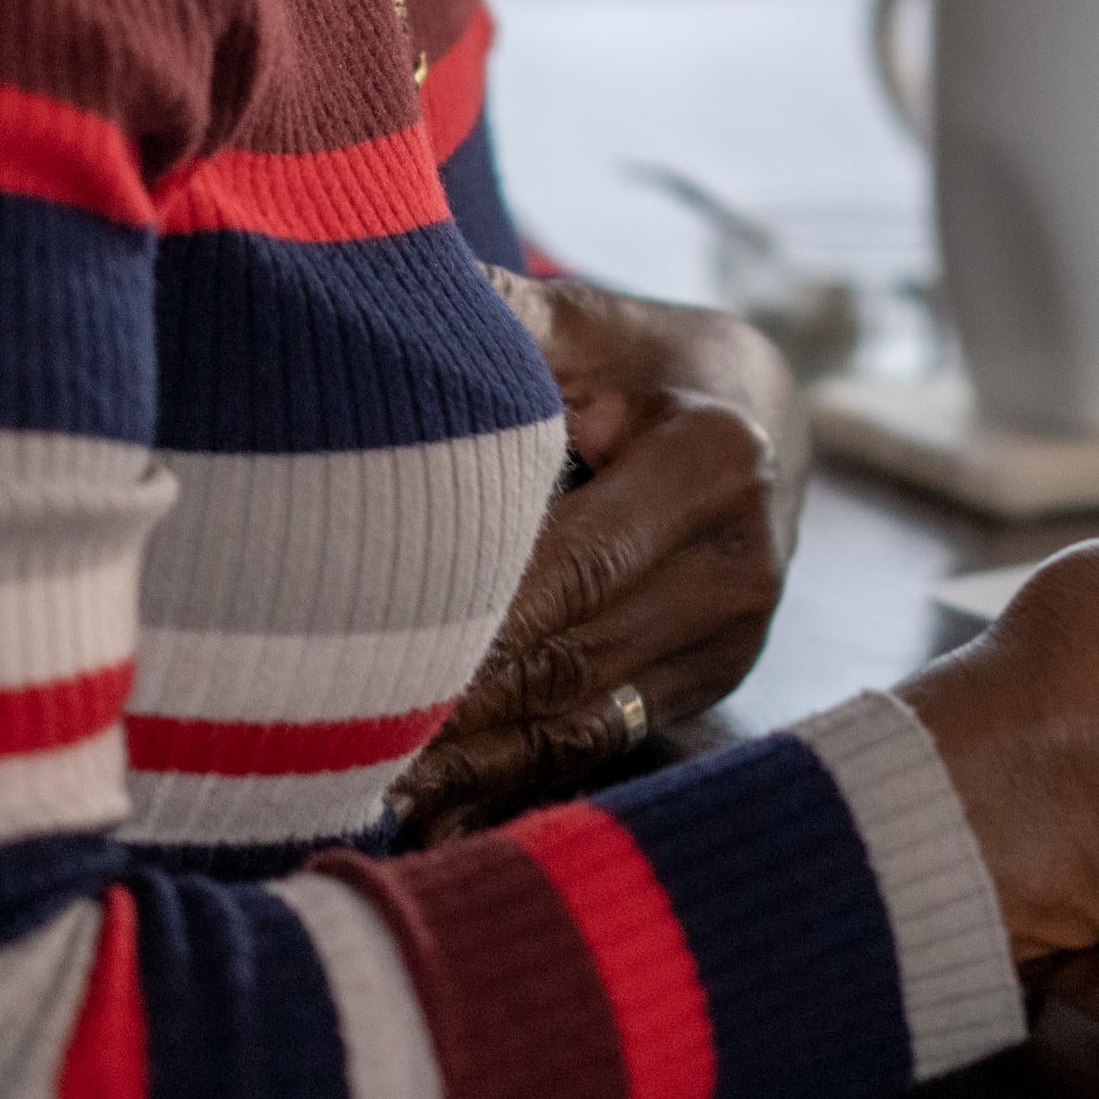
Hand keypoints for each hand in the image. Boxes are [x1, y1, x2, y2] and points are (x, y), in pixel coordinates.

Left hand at [402, 271, 803, 835]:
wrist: (767, 413)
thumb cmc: (646, 362)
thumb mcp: (590, 324)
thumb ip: (504, 319)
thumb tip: (392, 289)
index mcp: (715, 462)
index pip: (572, 564)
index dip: (467, 617)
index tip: (356, 653)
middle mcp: (740, 564)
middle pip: (572, 659)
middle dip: (454, 709)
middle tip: (331, 744)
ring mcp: (735, 637)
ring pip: (585, 722)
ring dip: (475, 765)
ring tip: (362, 791)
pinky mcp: (714, 682)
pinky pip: (604, 744)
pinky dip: (516, 780)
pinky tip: (432, 809)